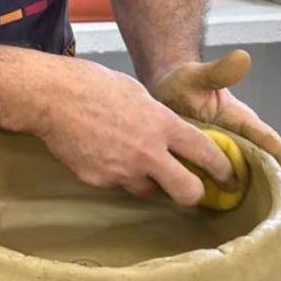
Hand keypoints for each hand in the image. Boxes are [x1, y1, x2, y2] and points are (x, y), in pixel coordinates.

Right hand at [36, 58, 235, 206]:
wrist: (51, 98)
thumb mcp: (137, 94)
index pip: (206, 153)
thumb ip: (158, 118)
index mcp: (162, 124)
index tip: (228, 178)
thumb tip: (169, 133)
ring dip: (148, 180)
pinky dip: (115, 174)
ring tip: (130, 159)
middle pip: (187, 191)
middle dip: (194, 195)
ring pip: (148, 190)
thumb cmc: (93, 86)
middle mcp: (147, 152)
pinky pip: (117, 184)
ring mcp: (122, 171)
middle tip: (192, 191)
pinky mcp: (99, 181)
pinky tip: (102, 154)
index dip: (223, 169)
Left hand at [150, 50, 280, 222]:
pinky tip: (260, 235)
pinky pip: (234, 196)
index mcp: (244, 125)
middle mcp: (243, 146)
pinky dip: (248, 214)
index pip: (269, 144)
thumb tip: (242, 58)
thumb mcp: (197, 76)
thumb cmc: (183, 84)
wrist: (162, 94)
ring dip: (277, 212)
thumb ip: (219, 71)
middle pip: (273, 174)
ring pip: (259, 190)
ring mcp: (230, 163)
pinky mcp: (214, 175)